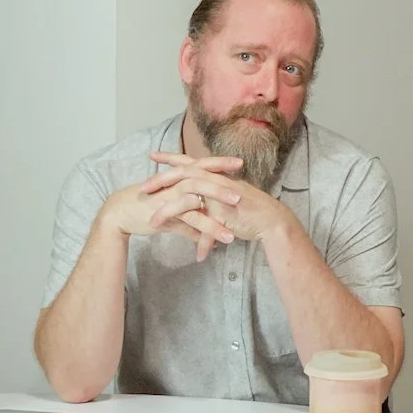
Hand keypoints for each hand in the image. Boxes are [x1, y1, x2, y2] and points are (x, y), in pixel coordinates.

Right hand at [98, 154, 242, 260]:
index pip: (201, 166)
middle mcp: (175, 184)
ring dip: (219, 207)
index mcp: (177, 178)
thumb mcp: (169, 215)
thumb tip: (199, 236)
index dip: (220, 163)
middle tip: (244, 189)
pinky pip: (190, 219)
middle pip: (203, 178)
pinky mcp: (166, 211)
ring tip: (238, 216)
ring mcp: (170, 196)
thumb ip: (187, 224)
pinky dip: (207, 229)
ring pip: (199, 198)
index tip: (239, 163)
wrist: (119, 214)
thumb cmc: (143, 210)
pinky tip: (221, 241)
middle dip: (224, 184)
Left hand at [143, 152, 298, 251]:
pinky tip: (197, 257)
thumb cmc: (248, 209)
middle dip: (160, 181)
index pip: (187, 162)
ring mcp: (218, 196)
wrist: (270, 219)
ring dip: (167, 213)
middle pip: (181, 175)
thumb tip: (196, 206)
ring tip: (152, 223)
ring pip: (186, 201)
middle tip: (143, 188)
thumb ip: (208, 200)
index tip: (152, 155)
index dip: (170, 158)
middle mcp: (214, 181)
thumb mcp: (224, 200)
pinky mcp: (223, 213)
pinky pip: (206, 229)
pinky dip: (201, 243)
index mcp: (213, 175)